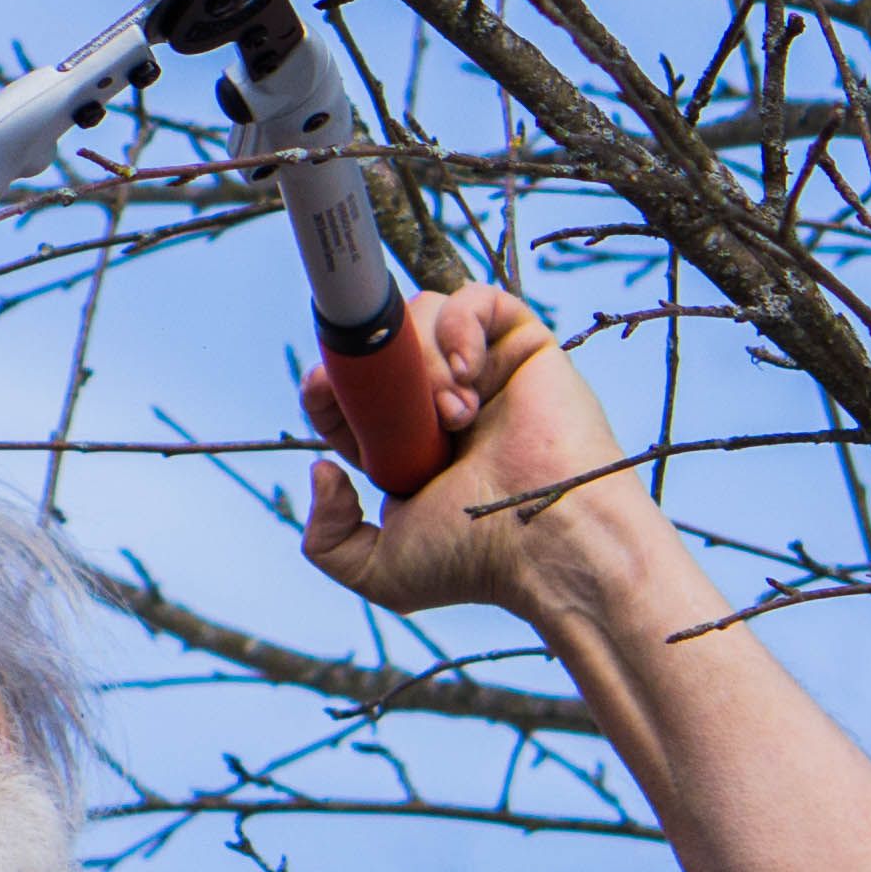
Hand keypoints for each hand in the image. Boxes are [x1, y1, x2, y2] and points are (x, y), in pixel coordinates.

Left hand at [298, 283, 663, 621]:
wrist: (549, 542)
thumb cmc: (478, 561)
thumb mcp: (381, 572)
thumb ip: (328, 541)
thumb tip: (321, 471)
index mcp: (408, 447)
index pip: (351, 393)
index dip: (328, 383)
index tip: (323, 387)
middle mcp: (444, 405)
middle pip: (386, 344)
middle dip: (375, 365)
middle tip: (392, 405)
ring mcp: (484, 373)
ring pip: (424, 315)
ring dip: (425, 361)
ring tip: (454, 414)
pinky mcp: (522, 346)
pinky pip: (477, 299)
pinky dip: (461, 325)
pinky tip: (470, 374)